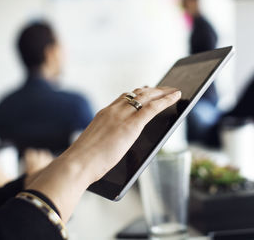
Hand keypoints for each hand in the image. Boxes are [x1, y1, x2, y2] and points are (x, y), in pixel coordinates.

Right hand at [27, 87, 180, 222]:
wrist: (77, 164)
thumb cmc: (83, 162)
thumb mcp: (96, 145)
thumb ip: (107, 140)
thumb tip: (115, 145)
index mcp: (103, 115)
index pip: (123, 98)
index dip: (137, 93)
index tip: (145, 89)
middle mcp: (113, 110)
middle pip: (137, 94)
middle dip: (153, 90)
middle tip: (164, 88)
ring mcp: (122, 116)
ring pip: (146, 97)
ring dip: (162, 92)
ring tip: (173, 91)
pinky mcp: (131, 126)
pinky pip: (153, 108)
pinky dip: (166, 100)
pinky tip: (176, 97)